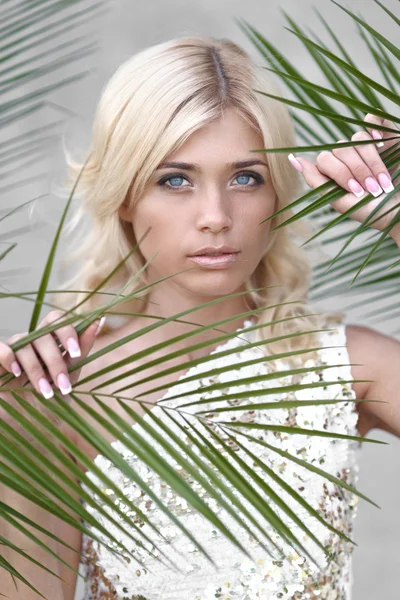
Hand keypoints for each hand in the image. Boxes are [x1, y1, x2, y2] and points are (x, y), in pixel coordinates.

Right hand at [0, 310, 104, 401]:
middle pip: (43, 335)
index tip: (76, 353)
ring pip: (24, 343)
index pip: (57, 319)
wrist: (25, 427)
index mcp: (50, 343)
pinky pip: (1, 349)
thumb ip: (81, 351)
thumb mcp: (69, 377)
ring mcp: (12, 351)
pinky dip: (9, 357)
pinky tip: (17, 374)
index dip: (67, 330)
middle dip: (55, 361)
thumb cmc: (49, 401)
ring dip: (36, 369)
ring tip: (45, 392)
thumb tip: (99, 321)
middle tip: (63, 385)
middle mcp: (30, 343)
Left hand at [288, 113, 399, 238]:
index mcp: (332, 170)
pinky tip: (380, 140)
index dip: (341, 173)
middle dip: (358, 171)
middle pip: (341, 149)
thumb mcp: (339, 201)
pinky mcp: (385, 138)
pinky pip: (374, 120)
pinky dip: (375, 126)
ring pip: (358, 138)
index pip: (326, 159)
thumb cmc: (370, 210)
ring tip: (383, 182)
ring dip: (371, 162)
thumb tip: (293, 159)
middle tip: (372, 190)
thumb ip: (315, 180)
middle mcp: (346, 156)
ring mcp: (365, 146)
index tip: (357, 191)